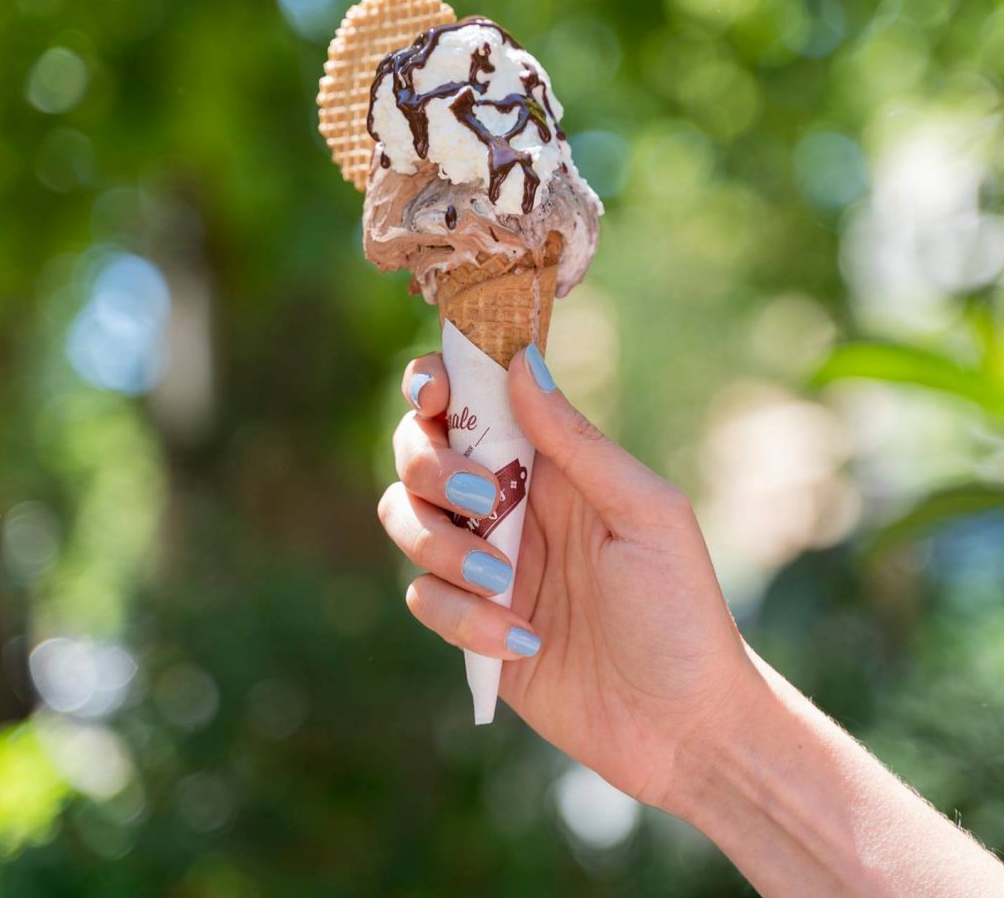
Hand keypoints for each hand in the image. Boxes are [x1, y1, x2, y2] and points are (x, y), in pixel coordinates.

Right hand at [378, 345, 753, 807]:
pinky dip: (463, 619)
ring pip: (405, 521)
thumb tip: (521, 361)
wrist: (683, 727)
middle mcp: (508, 503)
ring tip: (502, 583)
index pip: (473, 400)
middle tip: (480, 499)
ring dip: (440, 546)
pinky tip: (524, 645)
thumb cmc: (681, 610)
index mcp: (550, 464)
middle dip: (430, 468)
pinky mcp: (471, 623)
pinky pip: (424, 598)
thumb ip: (576, 442)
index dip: (437, 386)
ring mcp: (485, 562)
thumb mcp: (644, 514)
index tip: (435, 397)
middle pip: (418, 453)